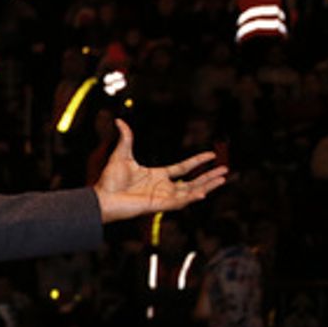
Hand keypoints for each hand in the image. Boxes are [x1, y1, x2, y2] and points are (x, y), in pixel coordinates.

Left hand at [93, 119, 227, 222]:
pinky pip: (180, 202)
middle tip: (226, 170)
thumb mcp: (121, 155)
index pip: (183, 168)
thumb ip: (126, 138)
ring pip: (191, 192)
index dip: (197, 161)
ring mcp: (162, 197)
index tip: (212, 155)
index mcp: (157, 176)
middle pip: (193, 182)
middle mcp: (163, 187)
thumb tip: (119, 121)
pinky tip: (203, 192)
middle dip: (209, 176)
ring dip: (207, 186)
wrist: (101, 197)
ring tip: (223, 179)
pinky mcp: (159, 206)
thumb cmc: (109, 180)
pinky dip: (192, 197)